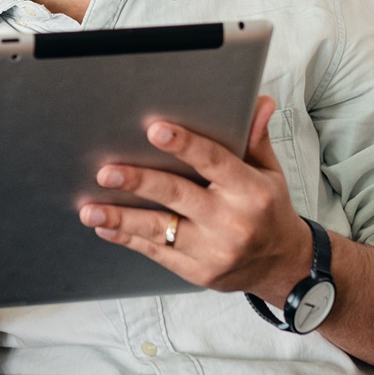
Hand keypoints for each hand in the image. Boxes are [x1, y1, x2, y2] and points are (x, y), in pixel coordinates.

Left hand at [78, 96, 311, 304]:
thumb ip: (255, 139)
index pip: (214, 162)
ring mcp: (213, 250)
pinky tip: (105, 228)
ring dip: (121, 219)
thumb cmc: (269, 210)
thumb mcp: (269, 173)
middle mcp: (232, 222)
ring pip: (159, 230)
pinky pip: (156, 253)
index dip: (184, 145)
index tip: (155, 130)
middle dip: (139, 182)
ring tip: (90, 210)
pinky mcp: (198, 272)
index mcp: (250, 191)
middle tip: (107, 172)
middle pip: (177, 195)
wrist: (282, 265)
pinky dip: (128, 239)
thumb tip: (258, 103)